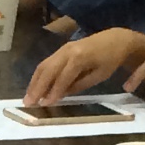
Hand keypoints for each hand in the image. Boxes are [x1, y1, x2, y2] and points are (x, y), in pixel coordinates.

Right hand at [24, 27, 140, 106]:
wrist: (116, 39)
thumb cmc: (111, 60)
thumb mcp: (99, 75)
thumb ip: (80, 85)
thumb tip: (61, 95)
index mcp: (79, 57)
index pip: (63, 77)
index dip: (54, 91)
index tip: (45, 104)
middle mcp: (67, 50)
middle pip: (48, 70)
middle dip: (37, 87)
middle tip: (28, 103)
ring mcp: (63, 48)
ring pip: (44, 65)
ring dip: (34, 82)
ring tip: (27, 98)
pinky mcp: (62, 49)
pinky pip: (47, 62)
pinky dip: (39, 75)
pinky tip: (35, 87)